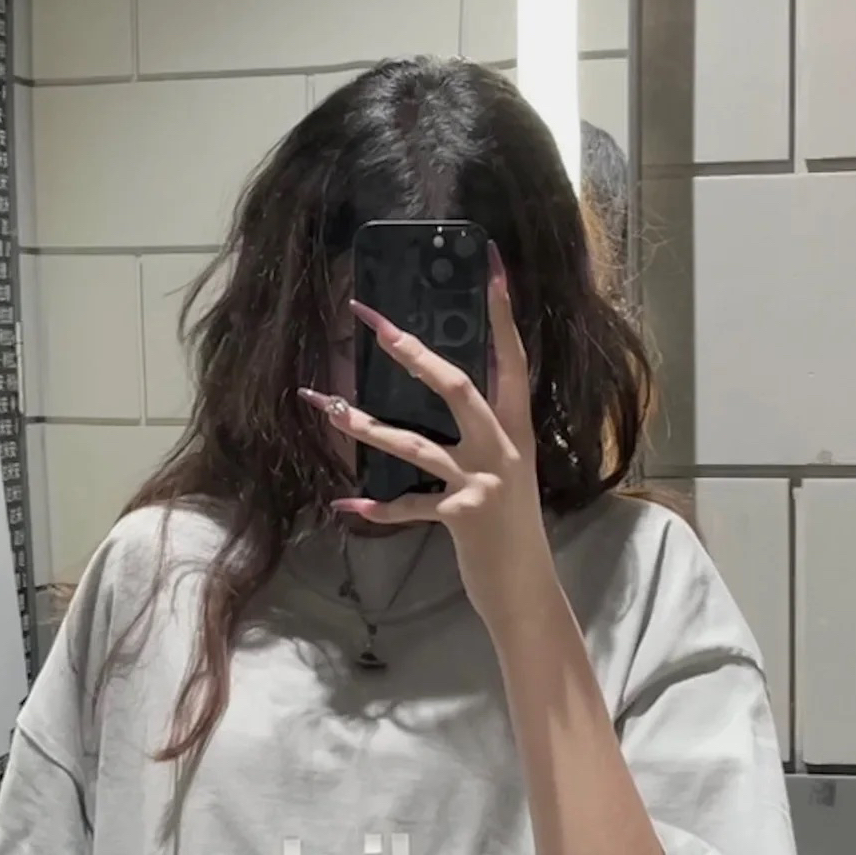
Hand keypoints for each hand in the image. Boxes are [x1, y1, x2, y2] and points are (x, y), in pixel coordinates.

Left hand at [301, 247, 554, 631]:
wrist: (528, 589)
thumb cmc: (512, 529)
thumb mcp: (508, 472)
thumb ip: (485, 437)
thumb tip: (451, 398)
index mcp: (516, 428)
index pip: (512, 357)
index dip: (502, 313)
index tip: (491, 265)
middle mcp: (502, 447)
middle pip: (456, 386)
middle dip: (411, 353)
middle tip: (372, 324)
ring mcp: (482, 480)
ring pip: (415, 444)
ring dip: (367, 425)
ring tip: (327, 406)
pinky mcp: (461, 516)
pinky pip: (408, 507)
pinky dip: (377, 509)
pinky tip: (345, 506)